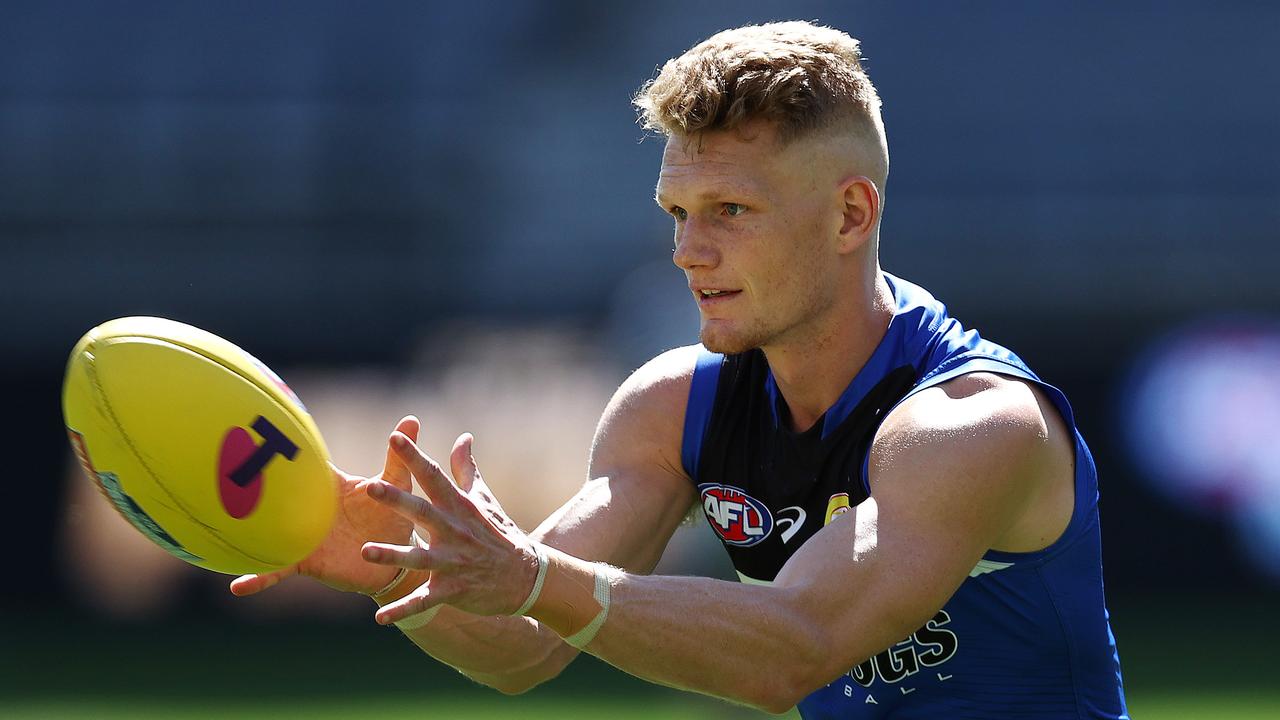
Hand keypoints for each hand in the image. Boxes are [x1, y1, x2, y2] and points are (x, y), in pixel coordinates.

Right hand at [229, 416, 422, 596]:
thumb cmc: (393, 515)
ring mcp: (304, 534)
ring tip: (215, 534)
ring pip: (268, 532)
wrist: (396, 559)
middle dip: (249, 488)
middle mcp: (310, 508)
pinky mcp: (307, 561)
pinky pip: (278, 570)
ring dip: (245, 532)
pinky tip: (237, 587)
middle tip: (216, 477)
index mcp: (330, 485)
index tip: (252, 436)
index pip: (303, 466)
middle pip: (275, 495)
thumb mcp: (396, 486)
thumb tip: (412, 419)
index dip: (279, 452)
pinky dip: (259, 578)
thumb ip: (398, 456)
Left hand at [360, 431, 540, 624]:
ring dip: (393, 555)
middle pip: (423, 512)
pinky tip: (381, 619)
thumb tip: (463, 437)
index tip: (395, 436)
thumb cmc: (499, 533)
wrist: (526, 577)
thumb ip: (467, 469)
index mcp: (459, 506)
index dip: (414, 457)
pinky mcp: (453, 590)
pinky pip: (425, 601)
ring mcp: (454, 561)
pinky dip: (404, 610)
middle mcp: (455, 531)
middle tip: (370, 487)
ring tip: (365, 552)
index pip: (434, 476)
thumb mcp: (485, 499)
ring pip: (420, 558)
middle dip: (397, 500)